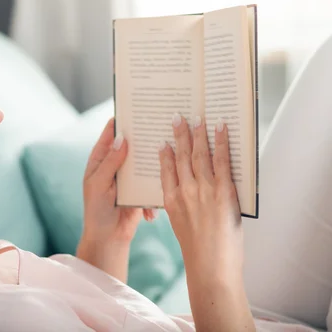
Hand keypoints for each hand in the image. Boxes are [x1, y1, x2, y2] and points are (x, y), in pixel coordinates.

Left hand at [81, 117, 156, 244]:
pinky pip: (153, 181)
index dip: (121, 120)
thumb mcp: (99, 185)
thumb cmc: (96, 210)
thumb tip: (123, 139)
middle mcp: (116, 164)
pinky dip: (156, 187)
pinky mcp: (142, 188)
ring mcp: (130, 176)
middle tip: (160, 123)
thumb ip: (110, 162)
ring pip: (145, 160)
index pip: (111, 133)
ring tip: (169, 151)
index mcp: (101, 159)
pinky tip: (157, 193)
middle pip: (132, 143)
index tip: (136, 108)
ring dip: (155, 159)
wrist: (109, 238)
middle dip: (144, 136)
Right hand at [159, 114, 253, 331]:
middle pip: (181, 157)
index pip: (166, 170)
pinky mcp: (222, 192)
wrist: (211, 268)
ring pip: (199, 155)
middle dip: (180, 135)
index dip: (166, 153)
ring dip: (199, 134)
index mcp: (170, 201)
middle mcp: (184, 192)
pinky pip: (221, 161)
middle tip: (178, 118)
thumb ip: (184, 206)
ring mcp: (203, 190)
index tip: (164, 141)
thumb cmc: (198, 252)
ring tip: (198, 118)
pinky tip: (220, 129)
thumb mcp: (182, 226)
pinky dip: (221, 143)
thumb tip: (193, 190)